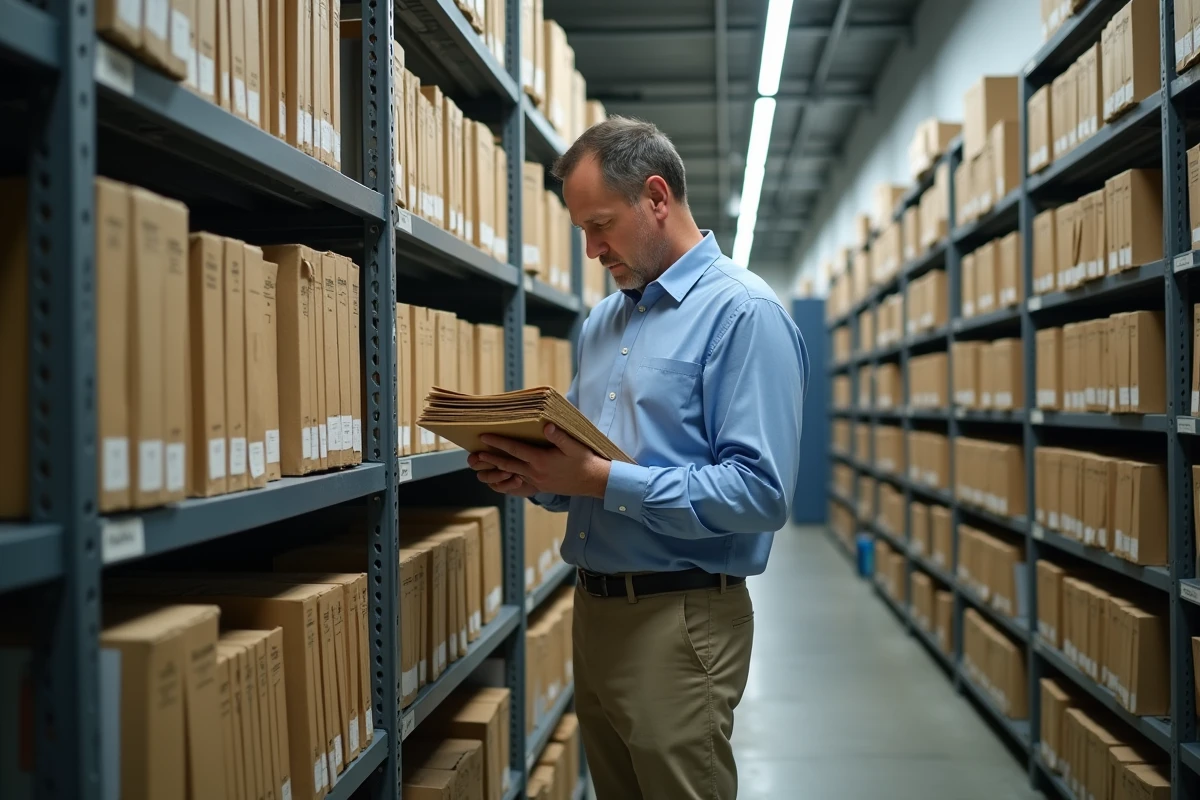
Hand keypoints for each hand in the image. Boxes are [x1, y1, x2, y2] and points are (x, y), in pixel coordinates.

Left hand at [471, 424, 610, 498]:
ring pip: (511, 474)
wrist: (593, 482)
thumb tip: (546, 426)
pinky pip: (519, 482)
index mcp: (541, 460)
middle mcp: (535, 473)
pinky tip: (502, 475)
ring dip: (496, 469)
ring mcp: (537, 481)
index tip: (484, 436)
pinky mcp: (540, 487)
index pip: (514, 450)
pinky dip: (508, 478)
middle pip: (507, 464)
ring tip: (484, 465)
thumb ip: (559, 436)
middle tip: (475, 455)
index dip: (498, 442)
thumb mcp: (574, 446)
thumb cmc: (584, 461)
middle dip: (490, 458)